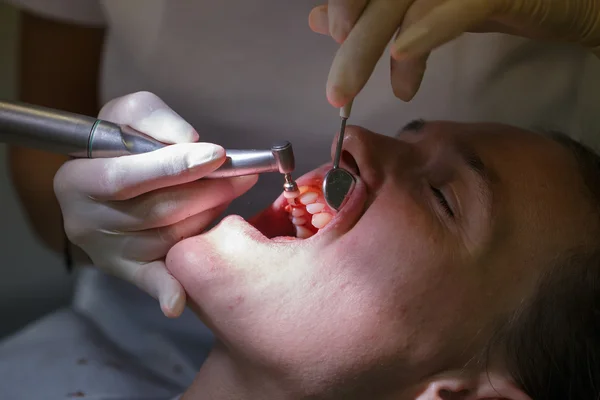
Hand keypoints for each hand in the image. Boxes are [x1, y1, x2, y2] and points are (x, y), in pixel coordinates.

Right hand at [54, 91, 257, 317]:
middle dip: (206, 192)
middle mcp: (84, 221)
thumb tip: (190, 142)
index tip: (217, 155)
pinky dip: (166, 292)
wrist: (109, 171)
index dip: (174, 167)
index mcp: (76, 179)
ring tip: (227, 193)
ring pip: (167, 237)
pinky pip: (150, 282)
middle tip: (241, 176)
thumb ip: (155, 118)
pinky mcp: (126, 270)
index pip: (126, 177)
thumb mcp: (131, 113)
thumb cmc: (124, 140)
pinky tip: (177, 302)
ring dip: (206, 215)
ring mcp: (105, 251)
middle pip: (155, 212)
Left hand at [309, 0, 599, 103]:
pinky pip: (458, 5)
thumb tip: (323, 20)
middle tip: (338, 93)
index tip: (338, 42)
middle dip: (354, 44)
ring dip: (376, 47)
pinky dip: (428, 28)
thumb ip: (380, 12)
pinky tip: (403, 55)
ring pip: (404, 2)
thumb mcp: (429, 8)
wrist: (576, 0)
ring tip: (371, 91)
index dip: (347, 8)